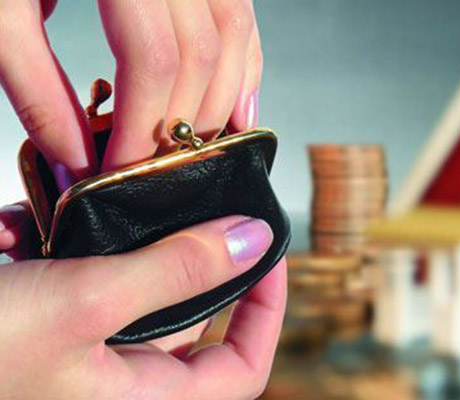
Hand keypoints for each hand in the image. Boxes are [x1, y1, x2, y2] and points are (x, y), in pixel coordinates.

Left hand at [0, 0, 261, 187]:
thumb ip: (33, 84)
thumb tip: (75, 155)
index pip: (153, 56)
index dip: (143, 124)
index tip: (122, 169)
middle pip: (201, 50)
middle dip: (183, 121)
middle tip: (156, 167)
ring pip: (232, 30)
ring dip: (222, 98)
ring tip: (204, 145)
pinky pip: (237, 10)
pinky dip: (242, 59)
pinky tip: (237, 99)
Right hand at [0, 215, 285, 397]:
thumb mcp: (85, 304)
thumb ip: (175, 273)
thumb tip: (252, 239)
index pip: (238, 369)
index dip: (266, 312)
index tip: (269, 253)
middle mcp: (114, 380)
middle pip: (190, 319)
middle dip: (192, 258)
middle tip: (199, 203)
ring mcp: (76, 350)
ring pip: (132, 289)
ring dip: (124, 243)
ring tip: (113, 200)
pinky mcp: (41, 320)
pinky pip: (77, 277)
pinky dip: (65, 242)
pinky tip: (34, 217)